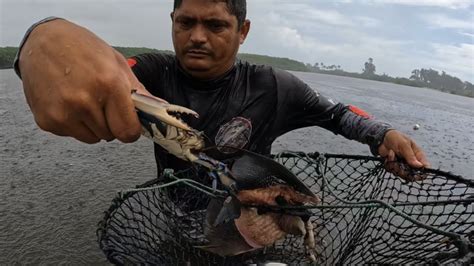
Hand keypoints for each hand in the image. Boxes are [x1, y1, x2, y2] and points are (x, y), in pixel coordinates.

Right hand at [19, 19, 149, 143]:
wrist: (42, 41)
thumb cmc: (83, 48)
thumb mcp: (117, 63)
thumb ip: (139, 92)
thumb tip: (161, 109)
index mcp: (108, 85)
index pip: (128, 131)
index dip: (131, 129)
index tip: (129, 122)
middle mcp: (84, 102)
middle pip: (111, 136)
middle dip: (112, 123)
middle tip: (103, 102)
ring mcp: (63, 113)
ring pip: (92, 138)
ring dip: (93, 125)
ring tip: (85, 100)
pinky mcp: (47, 121)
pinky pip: (72, 134)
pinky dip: (74, 123)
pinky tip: (68, 101)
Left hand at [378, 130, 429, 180]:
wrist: (382, 138)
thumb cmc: (396, 138)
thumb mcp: (404, 144)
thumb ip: (410, 156)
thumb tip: (419, 166)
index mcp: (418, 155)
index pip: (425, 166)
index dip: (422, 173)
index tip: (416, 175)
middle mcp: (411, 161)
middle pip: (412, 174)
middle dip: (404, 171)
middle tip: (398, 164)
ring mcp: (403, 165)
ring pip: (401, 173)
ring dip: (395, 166)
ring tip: (392, 154)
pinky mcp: (394, 166)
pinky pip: (392, 170)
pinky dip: (389, 164)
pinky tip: (388, 155)